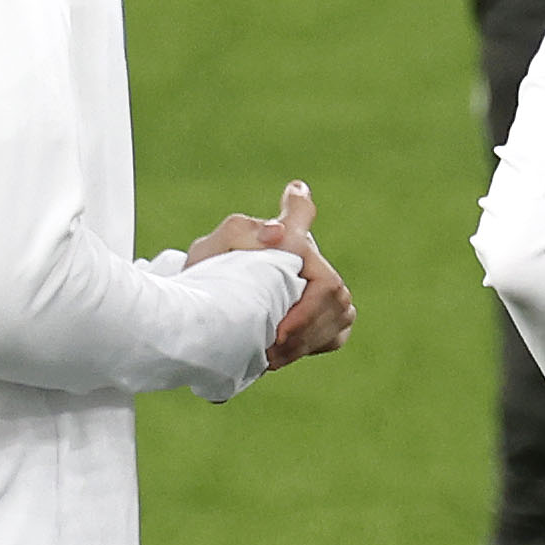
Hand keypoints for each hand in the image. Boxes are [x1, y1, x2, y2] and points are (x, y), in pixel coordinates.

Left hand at [183, 181, 352, 369]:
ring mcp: (324, 292)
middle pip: (333, 290)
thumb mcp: (210, 253)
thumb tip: (276, 235)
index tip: (294, 190)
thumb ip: (239, 233)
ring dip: (305, 340)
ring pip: (340, 314)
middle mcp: (308, 261)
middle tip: (272, 341)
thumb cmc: (208, 283)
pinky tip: (284, 354)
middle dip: (305, 322)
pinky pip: (337, 335)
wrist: (205, 325)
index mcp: (286, 238)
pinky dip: (312, 346)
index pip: (299, 213)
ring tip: (272, 353)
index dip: (299, 207)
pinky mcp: (328, 321)